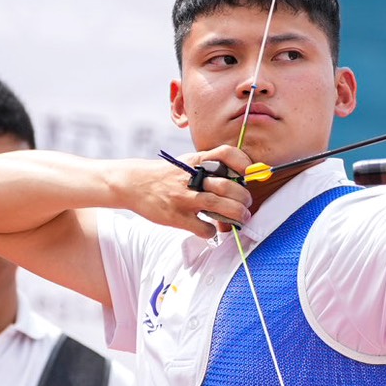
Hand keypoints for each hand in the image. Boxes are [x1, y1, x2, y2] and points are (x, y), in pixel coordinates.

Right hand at [131, 145, 253, 237]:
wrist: (135, 183)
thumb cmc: (166, 175)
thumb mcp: (187, 163)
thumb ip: (209, 167)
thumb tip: (239, 177)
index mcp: (196, 161)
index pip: (225, 154)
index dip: (243, 162)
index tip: (250, 173)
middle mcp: (191, 178)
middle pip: (228, 186)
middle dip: (244, 197)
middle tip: (247, 204)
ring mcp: (184, 198)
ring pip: (220, 206)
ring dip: (237, 214)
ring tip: (242, 218)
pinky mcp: (177, 217)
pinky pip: (204, 228)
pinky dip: (213, 231)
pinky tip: (211, 229)